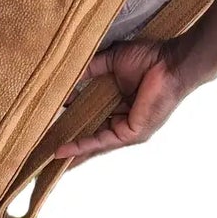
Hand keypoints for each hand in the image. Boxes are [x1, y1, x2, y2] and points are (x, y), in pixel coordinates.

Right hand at [55, 39, 193, 161]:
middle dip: (70, 144)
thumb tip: (69, 74)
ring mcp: (128, 129)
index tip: (51, 122)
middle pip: (91, 134)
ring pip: (94, 143)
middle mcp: (123, 119)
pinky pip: (102, 142)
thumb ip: (91, 69)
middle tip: (45, 151)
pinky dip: (83, 146)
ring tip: (48, 158)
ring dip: (72, 151)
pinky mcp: (131, 133)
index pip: (93, 116)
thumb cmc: (149, 58)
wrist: (171, 61)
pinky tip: (64, 151)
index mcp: (121, 104)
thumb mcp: (113, 61)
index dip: (73, 120)